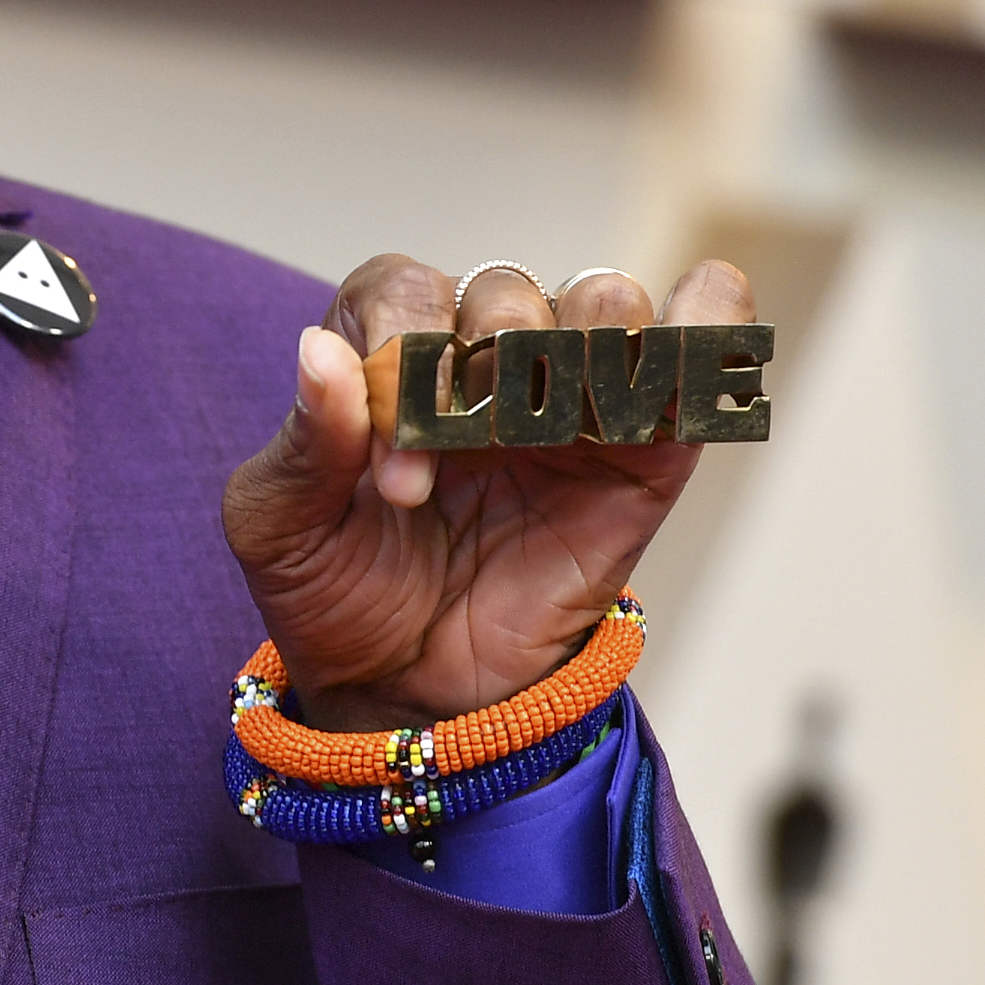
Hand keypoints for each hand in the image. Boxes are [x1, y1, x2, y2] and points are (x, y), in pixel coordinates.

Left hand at [221, 256, 754, 727]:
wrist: (413, 694)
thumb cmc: (339, 596)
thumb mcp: (279, 531)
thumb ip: (303, 444)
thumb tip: (320, 354)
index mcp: (387, 353)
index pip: (403, 291)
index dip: (400, 360)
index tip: (394, 471)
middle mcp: (481, 356)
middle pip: (504, 290)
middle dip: (480, 373)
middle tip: (451, 483)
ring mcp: (568, 396)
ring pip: (602, 303)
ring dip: (581, 350)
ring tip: (543, 433)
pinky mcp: (647, 449)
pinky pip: (694, 353)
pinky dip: (705, 325)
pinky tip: (674, 357)